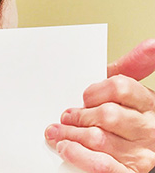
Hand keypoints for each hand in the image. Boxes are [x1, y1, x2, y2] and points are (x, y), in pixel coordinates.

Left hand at [45, 39, 154, 172]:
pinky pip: (103, 166)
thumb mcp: (129, 88)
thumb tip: (152, 43)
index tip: (83, 96)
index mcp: (148, 103)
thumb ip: (133, 65)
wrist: (140, 150)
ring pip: (100, 140)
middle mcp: (147, 129)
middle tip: (65, 115)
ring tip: (57, 131)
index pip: (121, 88)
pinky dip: (80, 156)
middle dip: (79, 115)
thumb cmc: (128, 114)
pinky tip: (66, 148)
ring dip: (71, 134)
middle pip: (108, 115)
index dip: (96, 91)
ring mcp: (141, 155)